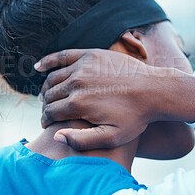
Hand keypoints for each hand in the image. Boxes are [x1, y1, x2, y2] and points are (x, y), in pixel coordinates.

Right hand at [35, 49, 194, 150]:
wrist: (155, 90)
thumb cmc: (135, 117)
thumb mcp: (111, 137)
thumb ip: (81, 140)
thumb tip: (56, 136)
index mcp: (78, 104)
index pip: (50, 112)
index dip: (46, 120)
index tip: (46, 125)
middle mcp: (76, 82)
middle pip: (50, 95)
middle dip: (45, 106)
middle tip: (48, 112)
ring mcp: (83, 66)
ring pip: (53, 78)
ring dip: (46, 88)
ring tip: (47, 96)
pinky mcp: (91, 55)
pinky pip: (63, 55)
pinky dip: (48, 61)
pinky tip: (39, 66)